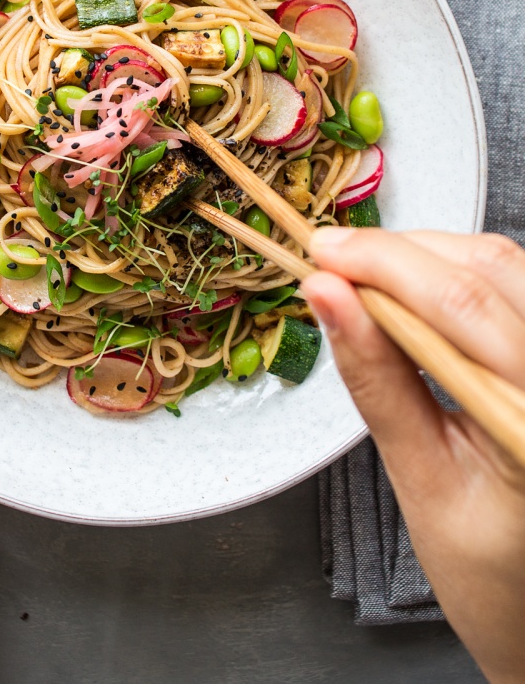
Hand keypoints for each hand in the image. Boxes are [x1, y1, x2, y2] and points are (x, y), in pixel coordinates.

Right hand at [303, 228, 524, 683]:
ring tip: (366, 273)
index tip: (321, 253)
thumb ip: (377, 381)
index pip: (460, 306)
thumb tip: (329, 298)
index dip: (383, 264)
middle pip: (488, 270)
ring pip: (506, 265)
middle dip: (399, 252)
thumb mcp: (421, 480)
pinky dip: (460, 274)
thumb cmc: (493, 573)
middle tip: (331, 255)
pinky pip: (517, 286)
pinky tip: (418, 289)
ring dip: (429, 255)